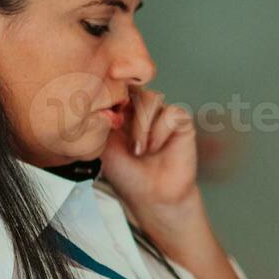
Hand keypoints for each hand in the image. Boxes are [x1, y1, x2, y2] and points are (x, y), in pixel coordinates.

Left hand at [100, 87, 198, 212]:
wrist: (151, 195)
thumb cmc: (126, 174)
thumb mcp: (102, 144)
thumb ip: (101, 118)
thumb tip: (98, 96)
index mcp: (121, 110)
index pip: (117, 83)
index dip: (115, 82)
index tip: (110, 88)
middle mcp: (141, 108)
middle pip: (134, 86)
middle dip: (127, 111)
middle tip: (125, 138)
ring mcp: (161, 113)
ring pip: (152, 98)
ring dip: (142, 127)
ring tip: (140, 151)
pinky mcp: (181, 122)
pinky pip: (171, 114)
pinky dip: (160, 133)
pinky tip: (155, 149)